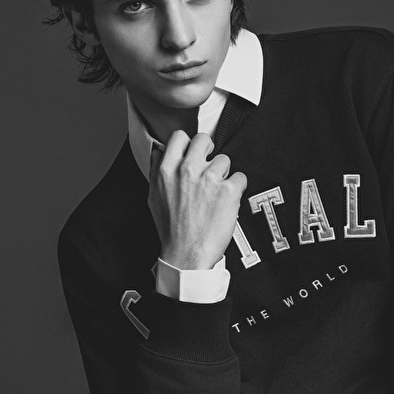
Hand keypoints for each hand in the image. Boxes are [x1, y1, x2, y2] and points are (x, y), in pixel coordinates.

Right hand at [148, 130, 247, 269]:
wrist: (186, 255)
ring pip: (224, 160)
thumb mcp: (153, 198)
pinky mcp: (228, 191)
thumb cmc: (171, 231)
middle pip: (204, 140)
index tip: (193, 152)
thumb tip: (160, 154)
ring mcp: (209, 179)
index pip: (179, 137)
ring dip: (223, 174)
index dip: (188, 144)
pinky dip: (237, 188)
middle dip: (208, 151)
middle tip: (210, 166)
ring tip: (217, 193)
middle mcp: (187, 171)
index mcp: (166, 170)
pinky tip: (228, 201)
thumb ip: (157, 172)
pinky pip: (240, 177)